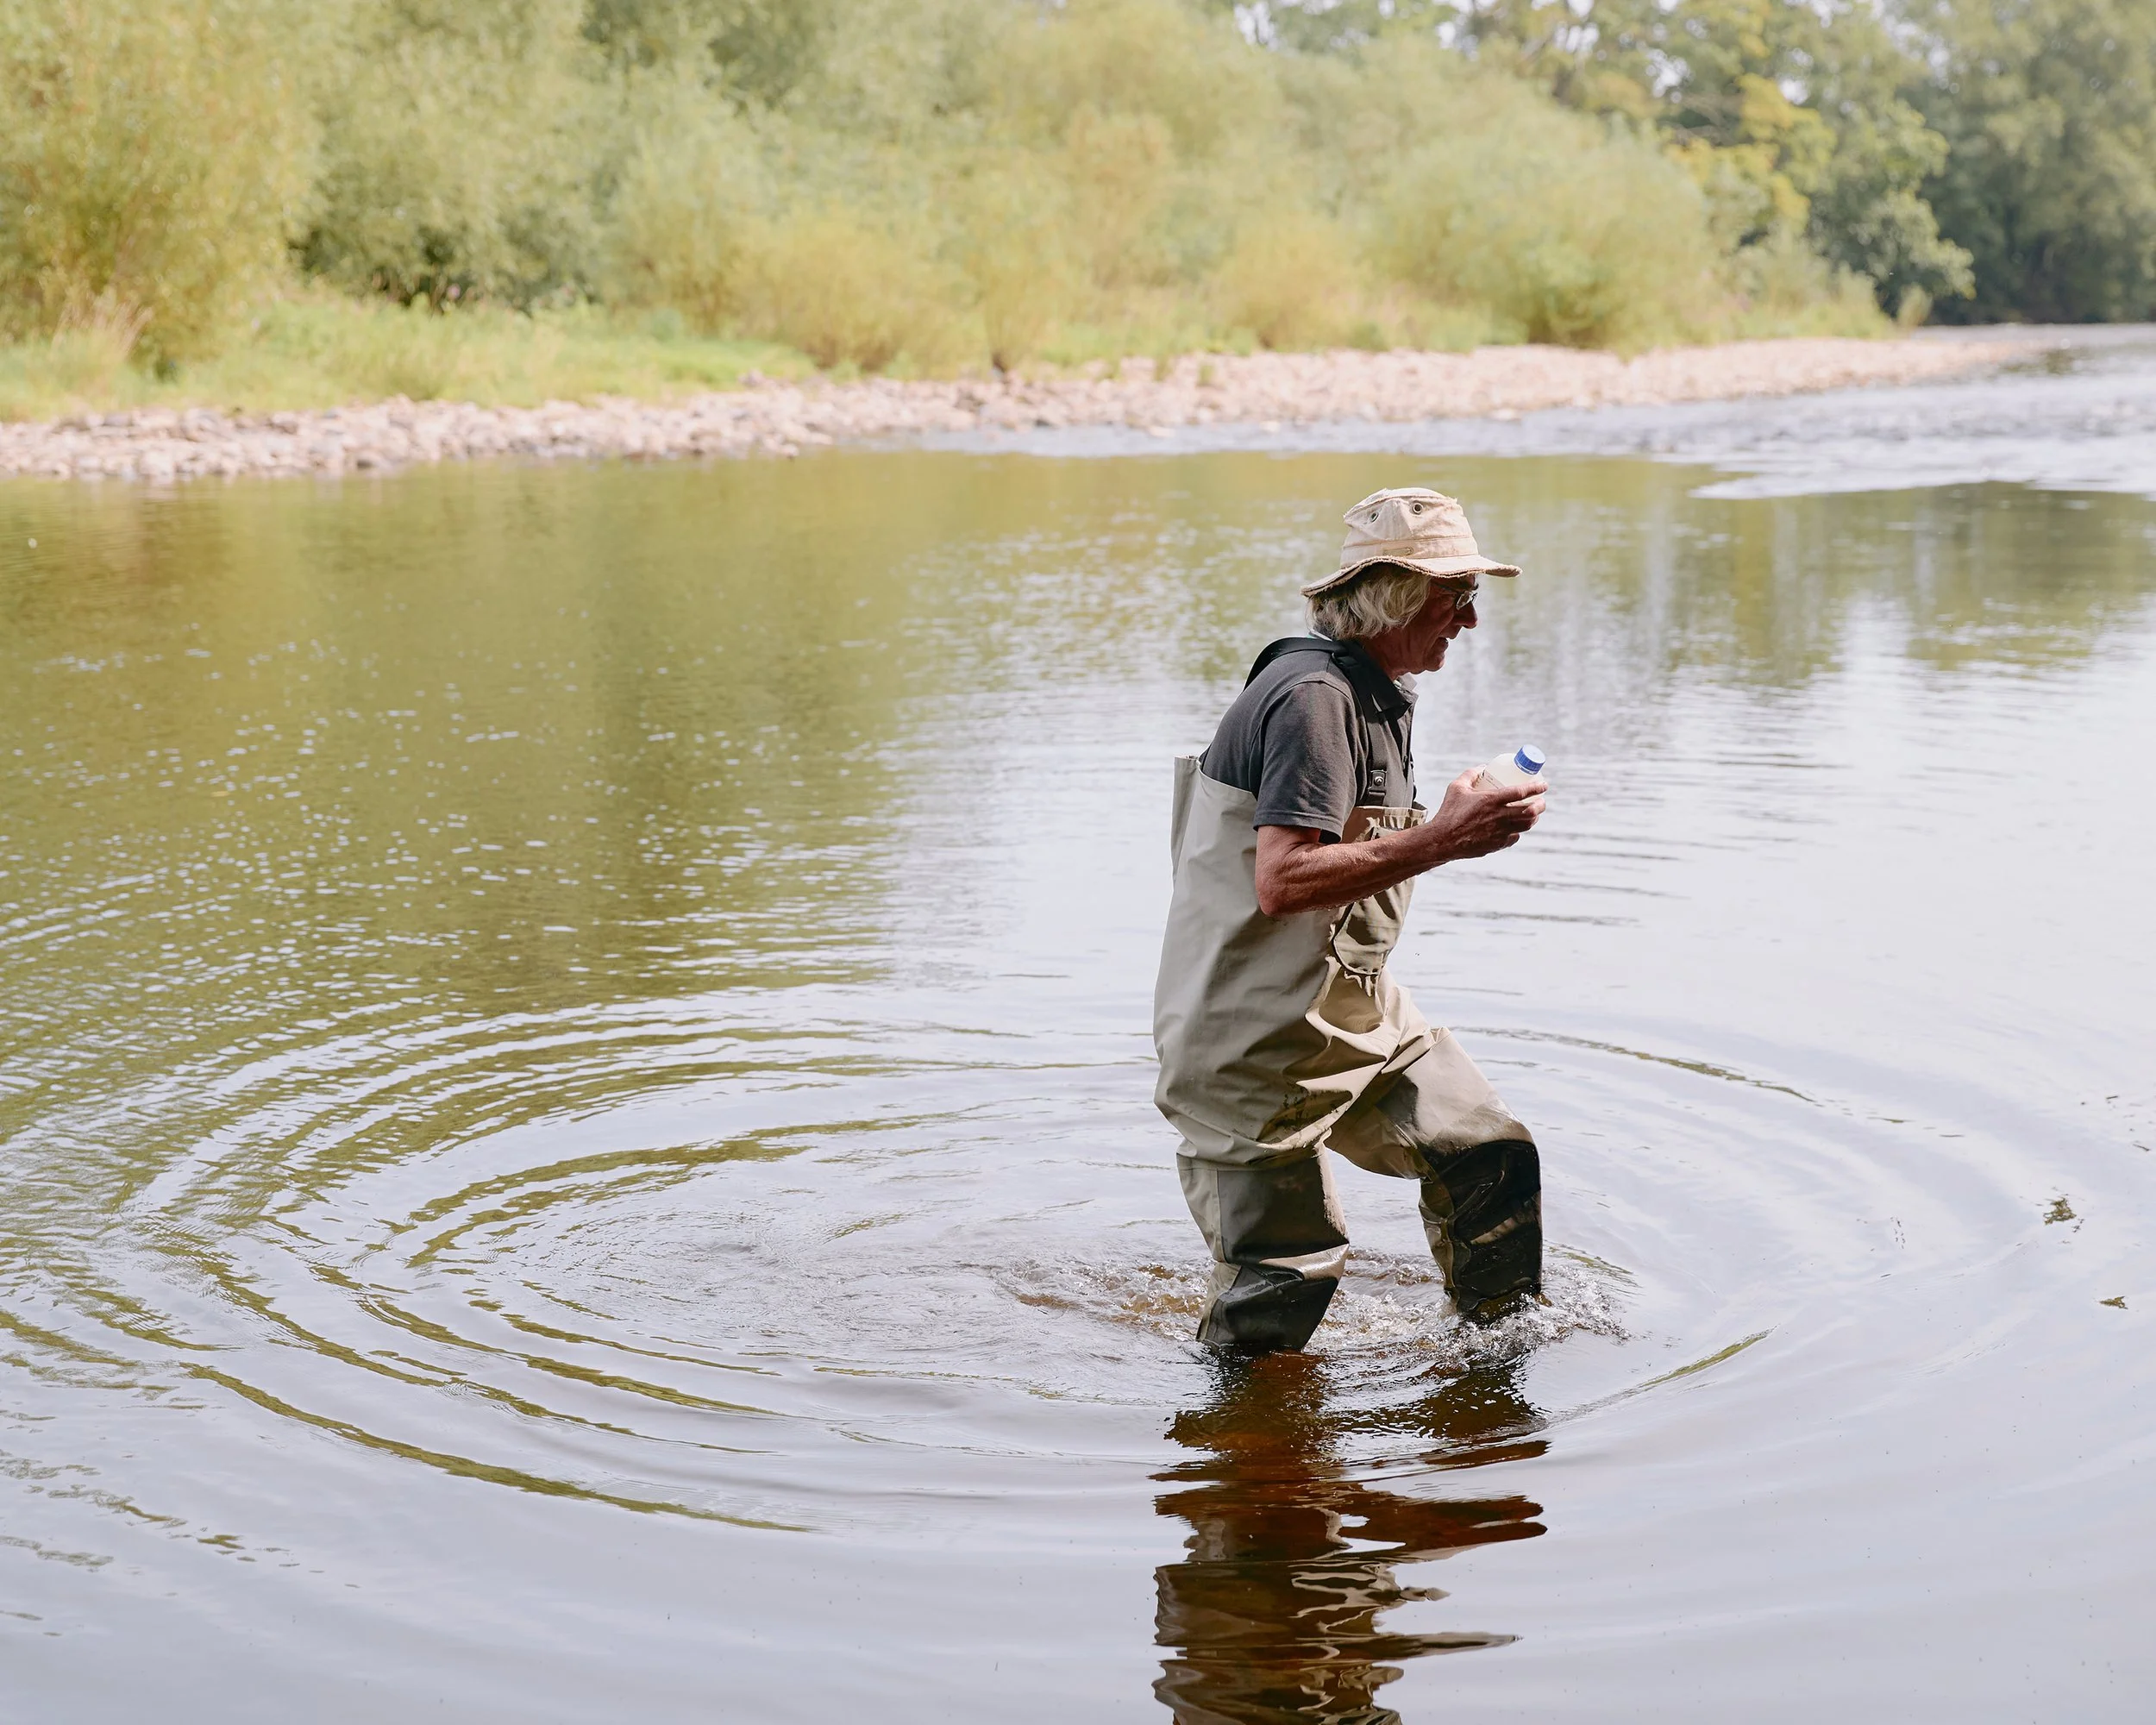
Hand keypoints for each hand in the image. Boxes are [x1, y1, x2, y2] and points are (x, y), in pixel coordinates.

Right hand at [1424, 766, 1545, 859]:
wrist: (1442, 840)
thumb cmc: (1448, 812)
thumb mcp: (1456, 788)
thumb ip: (1470, 774)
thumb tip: (1483, 767)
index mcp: (1491, 800)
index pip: (1521, 792)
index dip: (1536, 787)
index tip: (1544, 784)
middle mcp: (1499, 816)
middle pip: (1531, 810)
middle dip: (1541, 805)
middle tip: (1541, 801)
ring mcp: (1500, 832)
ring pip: (1526, 825)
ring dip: (1533, 818)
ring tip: (1533, 813)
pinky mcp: (1497, 844)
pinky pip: (1514, 837)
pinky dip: (1518, 830)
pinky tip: (1515, 827)